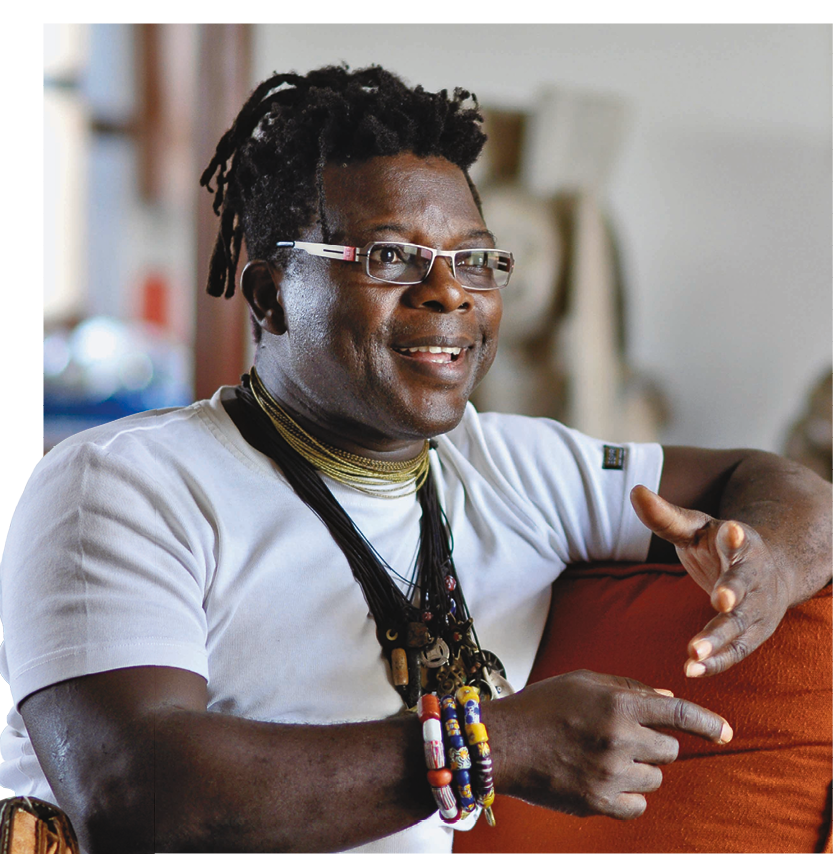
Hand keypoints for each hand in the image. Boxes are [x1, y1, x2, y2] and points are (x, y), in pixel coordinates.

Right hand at [484, 670, 731, 819]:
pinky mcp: (598, 803)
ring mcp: (610, 774)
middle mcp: (619, 738)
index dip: (708, 723)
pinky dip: (627, 796)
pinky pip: (637, 806)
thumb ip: (627, 689)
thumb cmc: (542, 705)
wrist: (502, 742)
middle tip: (621, 738)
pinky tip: (602, 781)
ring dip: (639, 769)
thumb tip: (668, 700)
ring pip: (654, 779)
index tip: (726, 732)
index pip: (680, 713)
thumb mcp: (583, 682)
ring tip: (603, 758)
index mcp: (618, 703)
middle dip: (653, 744)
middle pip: (669, 750)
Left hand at [631, 485, 791, 676]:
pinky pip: (736, 651)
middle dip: (733, 593)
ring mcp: (757, 607)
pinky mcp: (753, 633)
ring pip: (741, 624)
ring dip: (719, 639)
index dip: (736, 535)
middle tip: (720, 601)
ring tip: (694, 653)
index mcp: (740, 542)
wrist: (770, 570)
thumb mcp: (696, 527)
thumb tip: (634, 490)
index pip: (739, 537)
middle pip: (745, 585)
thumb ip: (666, 516)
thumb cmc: (721, 545)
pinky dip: (717, 662)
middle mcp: (754, 575)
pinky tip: (692, 671)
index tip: (733, 529)